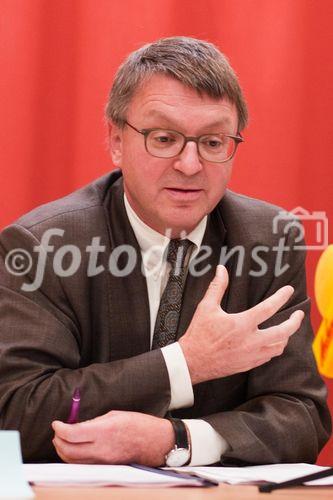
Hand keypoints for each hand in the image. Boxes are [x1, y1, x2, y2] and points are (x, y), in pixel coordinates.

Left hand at [52, 410, 174, 464]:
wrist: (155, 442)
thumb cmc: (138, 424)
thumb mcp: (115, 415)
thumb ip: (94, 421)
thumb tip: (78, 425)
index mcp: (104, 430)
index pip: (72, 434)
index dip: (60, 428)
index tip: (56, 423)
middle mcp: (101, 448)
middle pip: (68, 450)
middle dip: (58, 441)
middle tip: (57, 432)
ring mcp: (103, 461)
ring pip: (73, 461)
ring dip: (63, 451)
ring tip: (62, 440)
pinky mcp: (105, 467)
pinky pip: (83, 465)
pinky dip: (74, 458)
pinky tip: (74, 450)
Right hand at [179, 265, 303, 384]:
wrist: (192, 362)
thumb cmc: (199, 333)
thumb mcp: (206, 307)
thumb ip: (217, 287)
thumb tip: (222, 269)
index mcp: (242, 324)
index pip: (269, 308)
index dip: (281, 297)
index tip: (289, 290)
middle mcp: (250, 341)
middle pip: (283, 331)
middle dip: (295, 322)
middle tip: (299, 314)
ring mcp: (251, 355)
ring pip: (279, 346)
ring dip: (285, 336)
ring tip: (287, 329)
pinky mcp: (248, 365)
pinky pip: (269, 357)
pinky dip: (274, 348)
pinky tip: (272, 343)